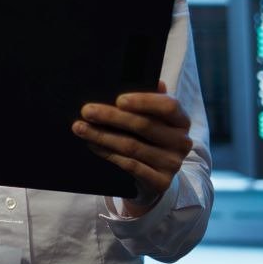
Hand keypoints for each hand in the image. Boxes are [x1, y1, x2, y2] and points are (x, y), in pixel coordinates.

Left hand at [72, 80, 192, 214]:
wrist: (156, 177)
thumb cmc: (150, 138)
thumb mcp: (154, 118)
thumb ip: (151, 100)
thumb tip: (154, 81)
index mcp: (181, 120)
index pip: (168, 106)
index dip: (143, 101)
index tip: (118, 99)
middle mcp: (182, 142)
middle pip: (144, 125)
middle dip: (111, 117)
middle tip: (86, 111)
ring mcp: (172, 163)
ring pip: (132, 146)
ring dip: (102, 136)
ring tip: (80, 127)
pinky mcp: (160, 182)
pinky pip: (129, 165)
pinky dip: (108, 153)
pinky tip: (92, 145)